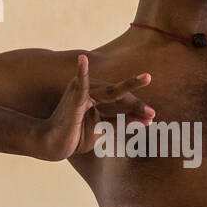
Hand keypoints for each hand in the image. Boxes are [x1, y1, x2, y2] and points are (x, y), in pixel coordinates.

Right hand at [35, 55, 155, 160]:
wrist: (54, 146)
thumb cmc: (76, 135)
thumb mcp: (104, 129)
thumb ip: (124, 123)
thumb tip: (148, 120)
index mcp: (96, 96)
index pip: (120, 100)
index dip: (136, 108)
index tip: (152, 118)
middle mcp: (89, 90)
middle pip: (118, 95)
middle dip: (136, 104)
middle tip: (152, 113)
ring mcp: (80, 93)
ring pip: (110, 93)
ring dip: (129, 94)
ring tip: (145, 79)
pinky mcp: (72, 100)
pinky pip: (80, 86)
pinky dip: (81, 73)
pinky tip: (82, 60)